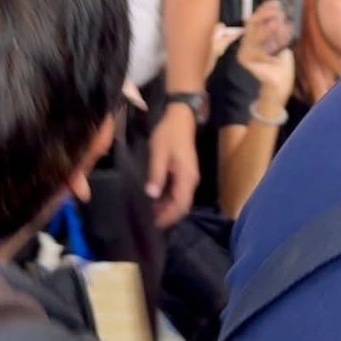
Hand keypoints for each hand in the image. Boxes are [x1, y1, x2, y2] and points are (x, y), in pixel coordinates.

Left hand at [146, 107, 199, 227]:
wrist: (180, 116)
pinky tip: (156, 199)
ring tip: (150, 212)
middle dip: (168, 215)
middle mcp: (191, 180)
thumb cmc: (168, 133)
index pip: (180, 205)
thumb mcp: (159, 153)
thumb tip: (152, 195)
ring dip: (168, 208)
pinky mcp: (185, 172)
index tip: (153, 224)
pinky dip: (169, 199)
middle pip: (182, 205)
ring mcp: (190, 176)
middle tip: (149, 221)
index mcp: (186, 177)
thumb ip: (156, 175)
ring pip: (181, 199)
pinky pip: (179, 191)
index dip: (168, 217)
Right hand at [238, 0, 295, 104]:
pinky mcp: (245, 59)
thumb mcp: (282, 44)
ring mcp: (245, 51)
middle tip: (278, 9)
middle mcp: (247, 43)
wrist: (279, 85)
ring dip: (266, 26)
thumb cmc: (280, 67)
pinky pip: (257, 48)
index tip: (276, 2)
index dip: (264, 9)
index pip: (256, 19)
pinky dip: (267, 42)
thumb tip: (283, 15)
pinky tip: (275, 37)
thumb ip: (280, 31)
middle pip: (251, 23)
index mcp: (255, 37)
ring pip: (253, 34)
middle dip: (264, 14)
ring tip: (277, 21)